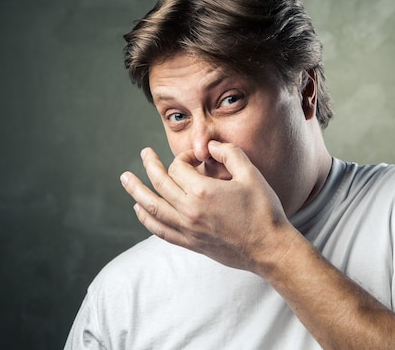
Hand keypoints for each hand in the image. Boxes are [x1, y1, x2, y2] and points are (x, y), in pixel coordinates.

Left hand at [120, 140, 293, 271]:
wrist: (269, 248)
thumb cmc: (263, 210)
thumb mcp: (251, 174)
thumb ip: (229, 153)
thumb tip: (210, 146)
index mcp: (203, 191)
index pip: (179, 166)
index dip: (185, 156)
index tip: (198, 157)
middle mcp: (189, 211)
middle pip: (159, 183)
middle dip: (150, 165)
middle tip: (144, 153)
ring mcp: (188, 229)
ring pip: (152, 208)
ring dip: (136, 191)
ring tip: (125, 179)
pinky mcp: (191, 243)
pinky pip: (160, 230)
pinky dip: (146, 218)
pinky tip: (140, 209)